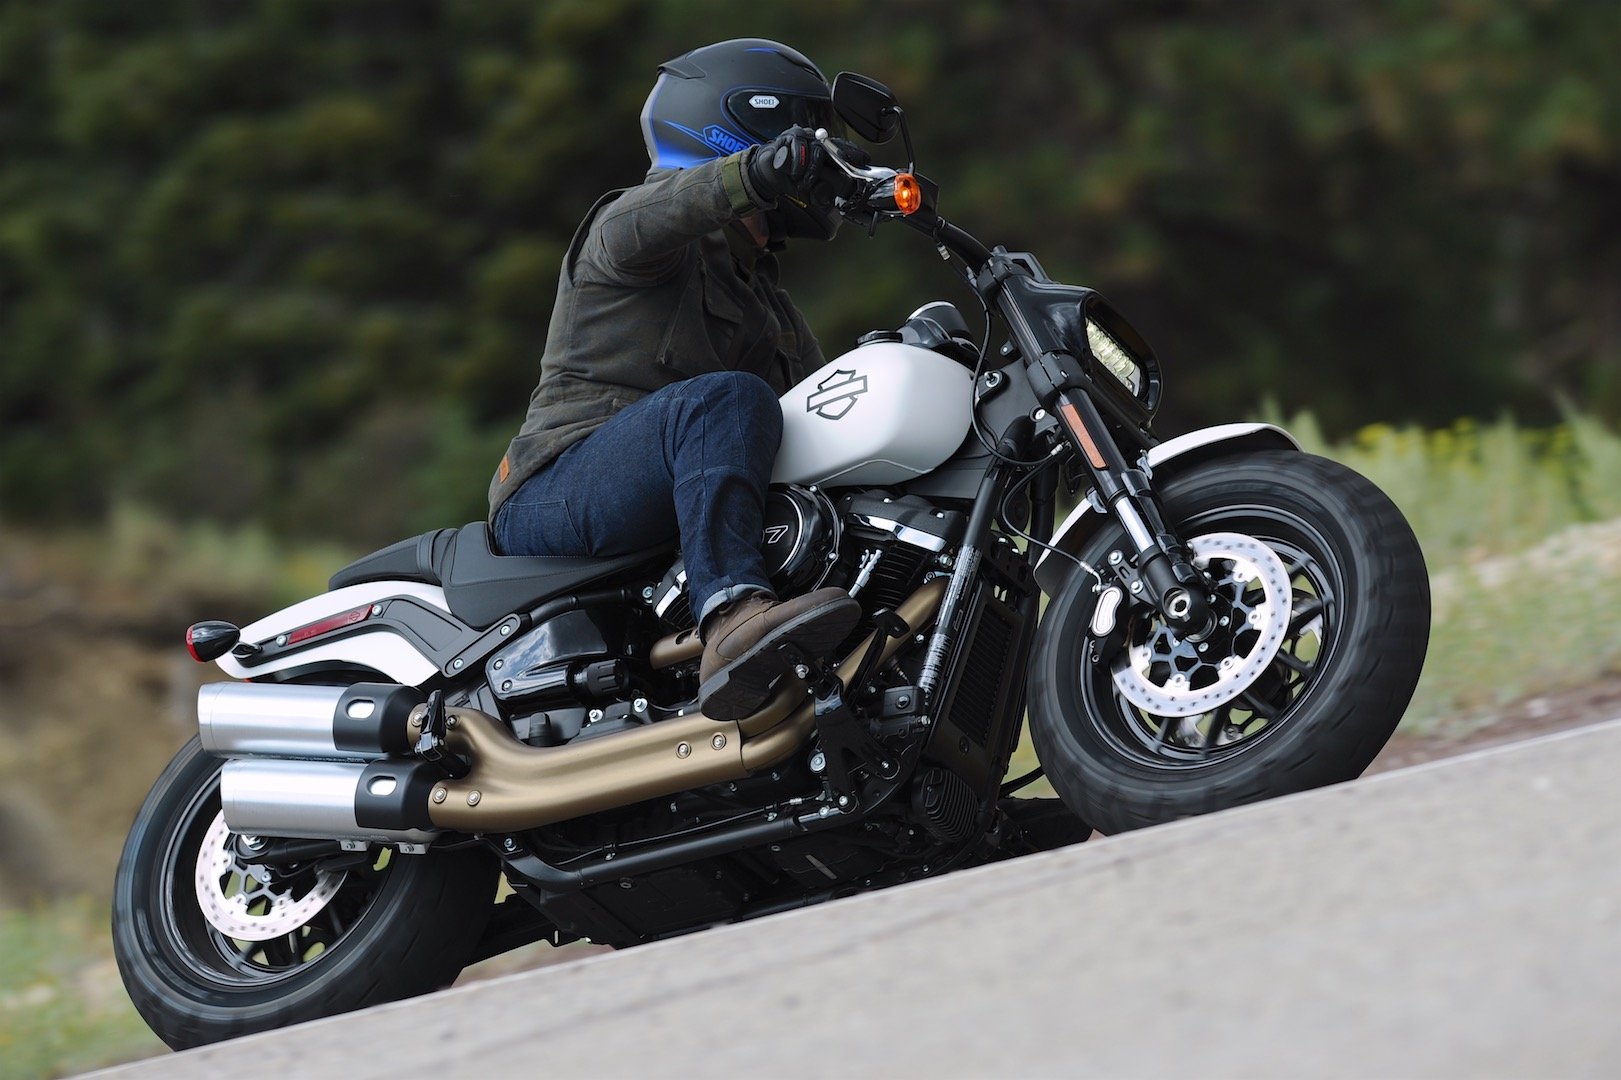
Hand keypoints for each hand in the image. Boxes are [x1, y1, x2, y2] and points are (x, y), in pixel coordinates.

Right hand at [747, 127, 868, 206]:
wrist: (767, 173)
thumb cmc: (790, 178)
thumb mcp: (811, 188)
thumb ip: (823, 191)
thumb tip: (835, 195)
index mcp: (823, 151)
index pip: (843, 149)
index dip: (854, 153)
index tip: (865, 159)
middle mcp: (816, 141)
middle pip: (834, 147)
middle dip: (840, 159)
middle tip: (840, 171)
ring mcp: (804, 137)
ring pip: (817, 151)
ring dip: (811, 171)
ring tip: (803, 183)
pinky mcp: (790, 136)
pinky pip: (799, 148)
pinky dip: (797, 164)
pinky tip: (793, 173)